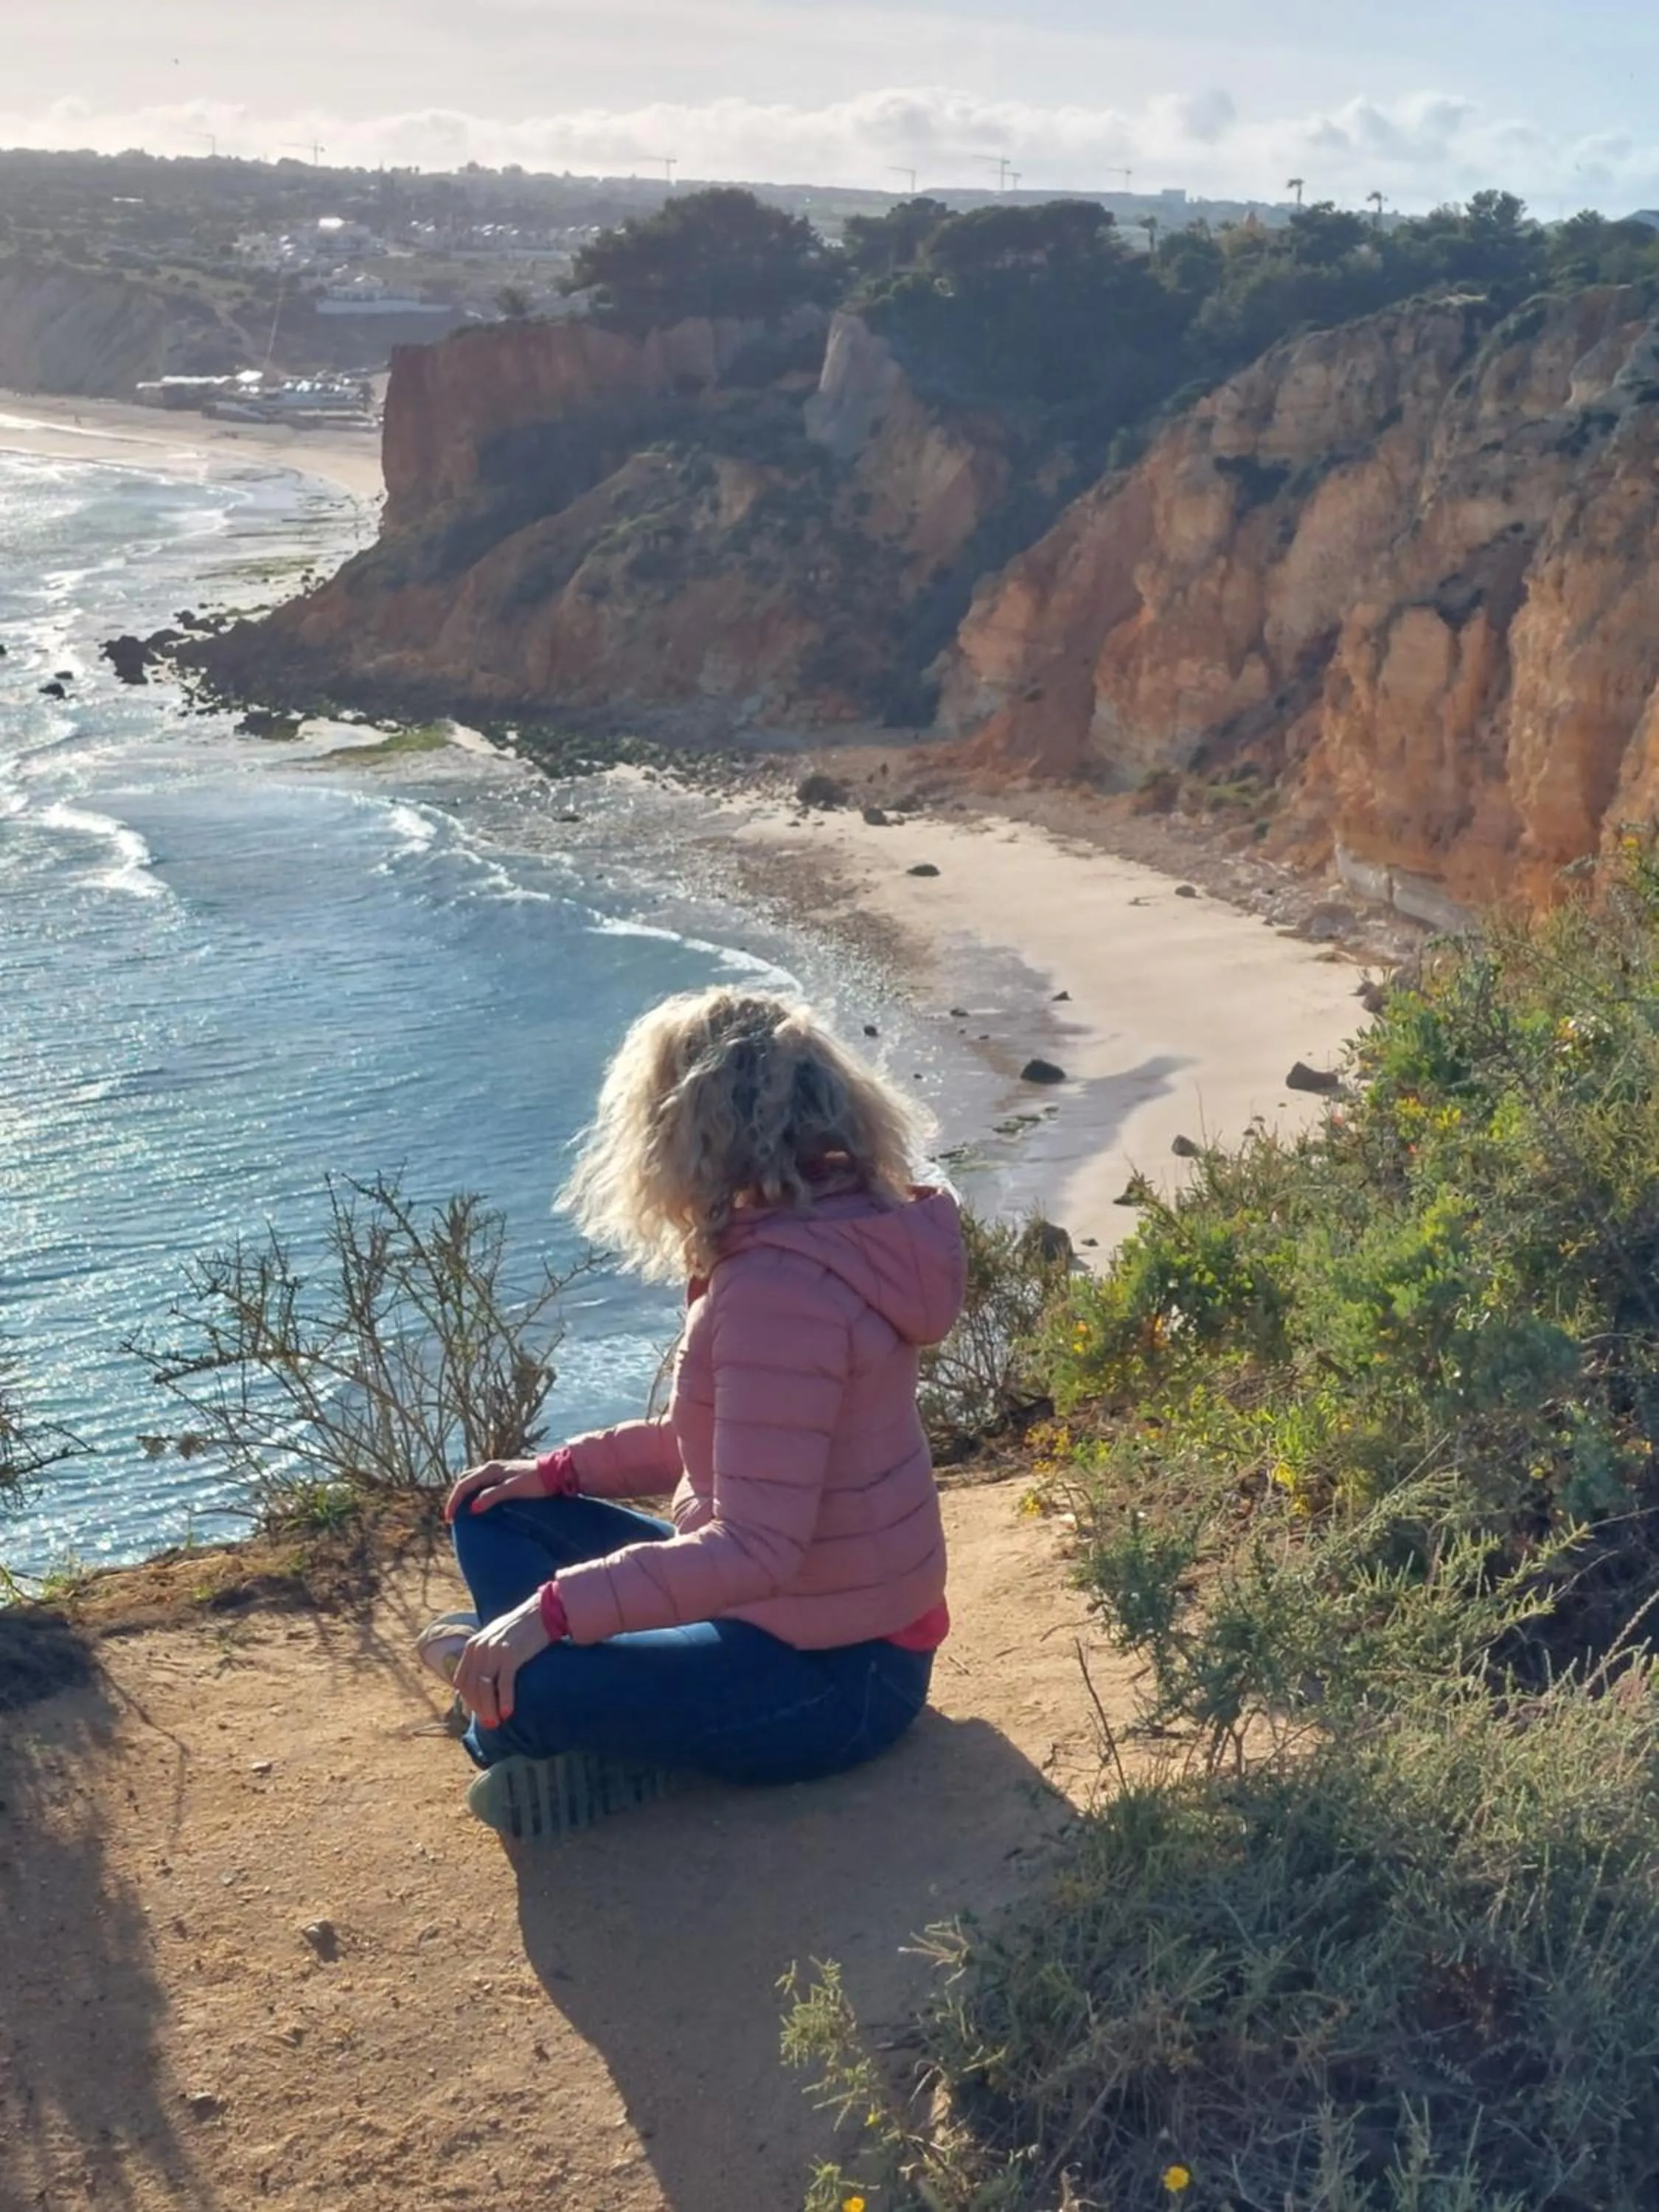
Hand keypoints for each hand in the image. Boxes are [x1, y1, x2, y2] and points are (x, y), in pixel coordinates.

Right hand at [444, 1457, 545, 1523]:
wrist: (555, 1472)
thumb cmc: (535, 1481)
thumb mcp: (513, 1490)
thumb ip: (492, 1497)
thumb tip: (472, 1508)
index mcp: (490, 1469)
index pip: (464, 1484)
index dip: (454, 1501)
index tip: (450, 1519)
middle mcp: (491, 1467)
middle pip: (465, 1480)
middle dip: (456, 1497)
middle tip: (453, 1516)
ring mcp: (497, 1470)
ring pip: (473, 1480)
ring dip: (465, 1494)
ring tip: (463, 1511)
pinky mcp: (504, 1476)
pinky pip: (482, 1483)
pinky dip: (474, 1493)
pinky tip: (478, 1504)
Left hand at [452, 1593, 550, 1728]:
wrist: (540, 1612)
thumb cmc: (519, 1628)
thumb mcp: (494, 1637)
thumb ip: (483, 1655)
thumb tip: (481, 1680)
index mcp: (472, 1645)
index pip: (461, 1680)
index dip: (467, 1700)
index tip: (477, 1712)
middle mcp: (480, 1649)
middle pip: (472, 1687)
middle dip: (478, 1708)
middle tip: (488, 1724)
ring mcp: (494, 1652)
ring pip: (485, 1688)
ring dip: (489, 1709)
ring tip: (495, 1723)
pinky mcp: (511, 1655)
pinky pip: (504, 1684)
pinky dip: (505, 1700)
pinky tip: (508, 1713)